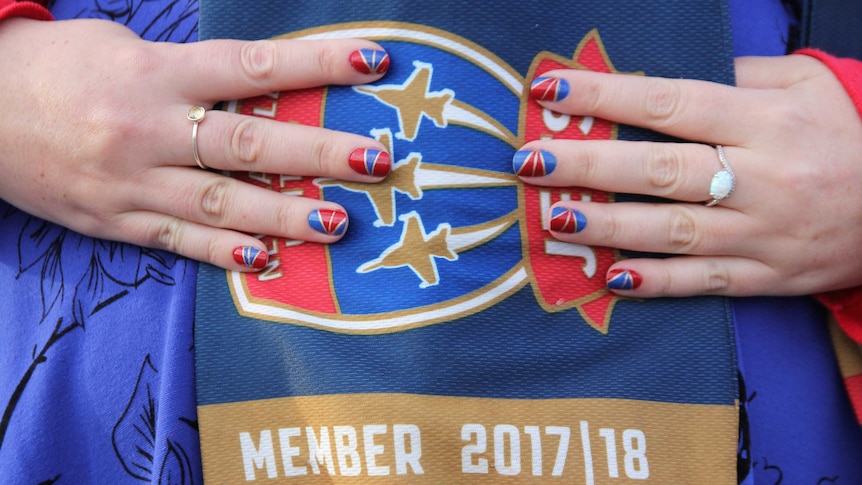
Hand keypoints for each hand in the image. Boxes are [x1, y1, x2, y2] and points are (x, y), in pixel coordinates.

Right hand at [0, 18, 391, 269]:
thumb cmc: (55, 66)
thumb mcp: (124, 49)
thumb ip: (191, 73)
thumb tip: (258, 89)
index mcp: (155, 73)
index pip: (253, 67)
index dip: (318, 65)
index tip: (372, 62)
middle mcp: (149, 130)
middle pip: (249, 142)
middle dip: (319, 152)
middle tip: (376, 161)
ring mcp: (133, 182)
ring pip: (222, 203)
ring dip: (285, 214)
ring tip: (338, 223)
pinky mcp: (116, 222)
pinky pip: (179, 241)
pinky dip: (225, 253)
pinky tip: (267, 259)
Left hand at [517, 55, 861, 296]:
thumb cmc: (844, 136)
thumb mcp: (803, 86)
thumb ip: (736, 78)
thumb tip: (657, 82)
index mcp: (764, 121)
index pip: (669, 101)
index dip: (606, 95)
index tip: (551, 89)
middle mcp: (759, 177)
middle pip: (659, 168)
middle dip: (589, 164)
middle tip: (531, 160)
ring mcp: (760, 233)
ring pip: (672, 229)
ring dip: (608, 226)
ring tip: (554, 218)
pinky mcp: (764, 276)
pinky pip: (702, 282)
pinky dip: (657, 283)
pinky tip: (611, 278)